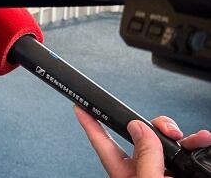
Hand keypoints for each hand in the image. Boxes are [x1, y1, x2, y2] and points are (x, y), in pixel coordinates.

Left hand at [74, 105, 210, 177]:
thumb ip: (144, 157)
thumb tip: (139, 128)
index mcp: (123, 173)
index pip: (102, 143)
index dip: (90, 124)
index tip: (80, 108)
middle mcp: (141, 171)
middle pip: (141, 137)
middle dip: (155, 126)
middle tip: (168, 131)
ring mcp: (160, 174)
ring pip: (167, 145)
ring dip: (181, 138)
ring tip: (191, 140)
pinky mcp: (177, 174)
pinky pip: (185, 156)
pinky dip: (194, 147)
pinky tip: (199, 146)